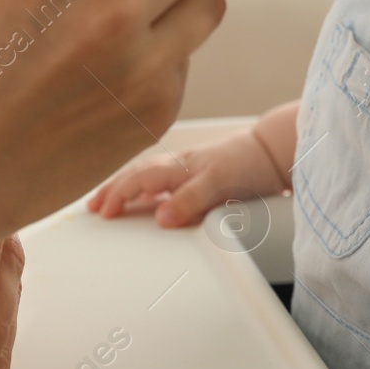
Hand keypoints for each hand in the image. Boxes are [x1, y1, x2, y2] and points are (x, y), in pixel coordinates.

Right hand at [87, 129, 287, 227]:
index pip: (138, 180)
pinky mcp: (203, 172)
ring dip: (129, 188)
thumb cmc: (249, 164)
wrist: (275, 150)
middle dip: (113, 190)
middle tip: (94, 207)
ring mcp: (191, 167)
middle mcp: (181, 165)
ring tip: (114, 201)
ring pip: (150, 175)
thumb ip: (190, 200)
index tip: (102, 214)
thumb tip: (159, 218)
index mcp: (179, 167)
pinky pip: (166, 178)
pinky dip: (150, 186)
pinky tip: (153, 196)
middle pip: (138, 175)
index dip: (118, 196)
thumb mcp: (219, 184)